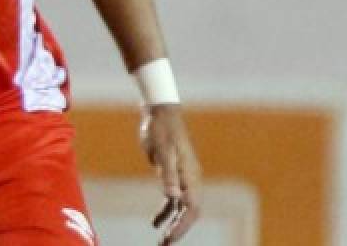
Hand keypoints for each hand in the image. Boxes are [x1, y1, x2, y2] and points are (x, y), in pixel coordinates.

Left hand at [140, 104, 201, 244]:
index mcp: (191, 176)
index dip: (182, 226)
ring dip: (172, 224)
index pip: (191, 209)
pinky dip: (166, 211)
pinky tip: (155, 222)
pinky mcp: (172, 174)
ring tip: (161, 240)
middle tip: (164, 245)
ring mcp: (182, 177)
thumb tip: (173, 197)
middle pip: (189, 212)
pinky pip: (172, 199)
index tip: (169, 238)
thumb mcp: (162, 151)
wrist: (158, 114)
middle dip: (178, 230)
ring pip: (181, 208)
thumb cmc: (161, 130)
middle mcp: (190, 179)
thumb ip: (168, 175)